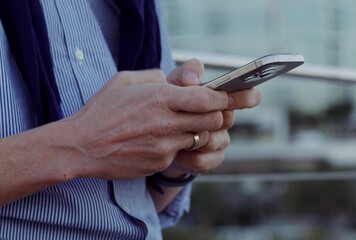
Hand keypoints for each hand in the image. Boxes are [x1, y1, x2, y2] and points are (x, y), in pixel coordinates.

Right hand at [65, 69, 228, 179]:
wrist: (81, 147)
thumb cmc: (101, 111)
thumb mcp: (125, 81)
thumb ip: (155, 76)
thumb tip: (174, 81)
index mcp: (159, 98)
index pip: (206, 98)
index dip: (220, 97)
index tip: (223, 96)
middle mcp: (166, 123)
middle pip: (212, 120)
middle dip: (215, 115)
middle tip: (208, 111)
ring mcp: (165, 146)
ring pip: (199, 138)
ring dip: (196, 131)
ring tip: (177, 125)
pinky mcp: (160, 162)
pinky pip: (179, 152)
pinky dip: (176, 145)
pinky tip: (157, 140)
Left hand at [163, 59, 260, 175]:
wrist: (157, 135)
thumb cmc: (171, 104)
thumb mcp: (174, 83)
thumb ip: (186, 73)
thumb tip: (193, 80)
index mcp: (224, 98)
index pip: (249, 95)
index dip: (247, 96)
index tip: (231, 98)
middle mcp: (225, 119)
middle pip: (229, 119)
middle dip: (211, 117)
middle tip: (192, 114)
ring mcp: (220, 140)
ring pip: (217, 140)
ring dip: (199, 138)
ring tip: (181, 134)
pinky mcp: (210, 159)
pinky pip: (205, 160)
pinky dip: (190, 157)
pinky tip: (178, 152)